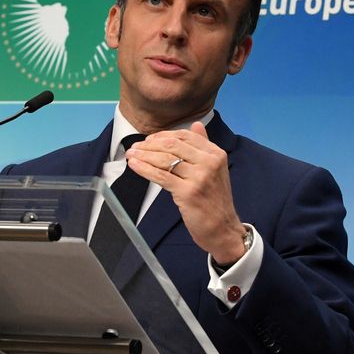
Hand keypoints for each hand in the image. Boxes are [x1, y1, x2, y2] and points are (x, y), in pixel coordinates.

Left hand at [125, 122, 246, 264]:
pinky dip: (144, 169)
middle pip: (172, 145)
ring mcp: (199, 177)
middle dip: (149, 145)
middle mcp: (209, 162)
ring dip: (143, 155)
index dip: (163, 136)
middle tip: (134, 147)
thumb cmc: (214, 200)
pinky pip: (161, 176)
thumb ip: (204, 146)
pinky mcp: (188, 192)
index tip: (148, 140)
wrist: (222, 228)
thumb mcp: (215, 169)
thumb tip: (196, 124)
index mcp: (215, 153)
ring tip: (131, 155)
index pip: (184, 136)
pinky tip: (135, 165)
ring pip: (164, 159)